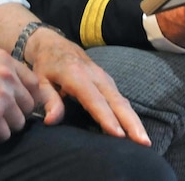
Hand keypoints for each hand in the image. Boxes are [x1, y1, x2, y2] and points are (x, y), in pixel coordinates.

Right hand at [0, 48, 45, 142]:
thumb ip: (1, 71)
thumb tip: (16, 90)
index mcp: (5, 60)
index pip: (34, 84)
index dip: (25, 98)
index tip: (15, 106)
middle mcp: (7, 74)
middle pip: (29, 105)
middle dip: (16, 114)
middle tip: (0, 118)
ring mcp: (1, 94)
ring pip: (19, 122)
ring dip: (6, 127)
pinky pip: (5, 134)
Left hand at [22, 28, 151, 146]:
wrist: (53, 43)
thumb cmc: (45, 64)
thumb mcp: (40, 80)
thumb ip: (48, 99)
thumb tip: (51, 121)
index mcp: (76, 75)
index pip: (94, 100)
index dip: (106, 117)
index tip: (118, 135)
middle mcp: (95, 75)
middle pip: (116, 101)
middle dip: (130, 122)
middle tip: (143, 142)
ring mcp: (104, 77)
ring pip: (122, 101)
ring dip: (134, 121)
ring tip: (145, 141)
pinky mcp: (108, 81)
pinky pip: (120, 99)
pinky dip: (129, 115)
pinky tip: (135, 130)